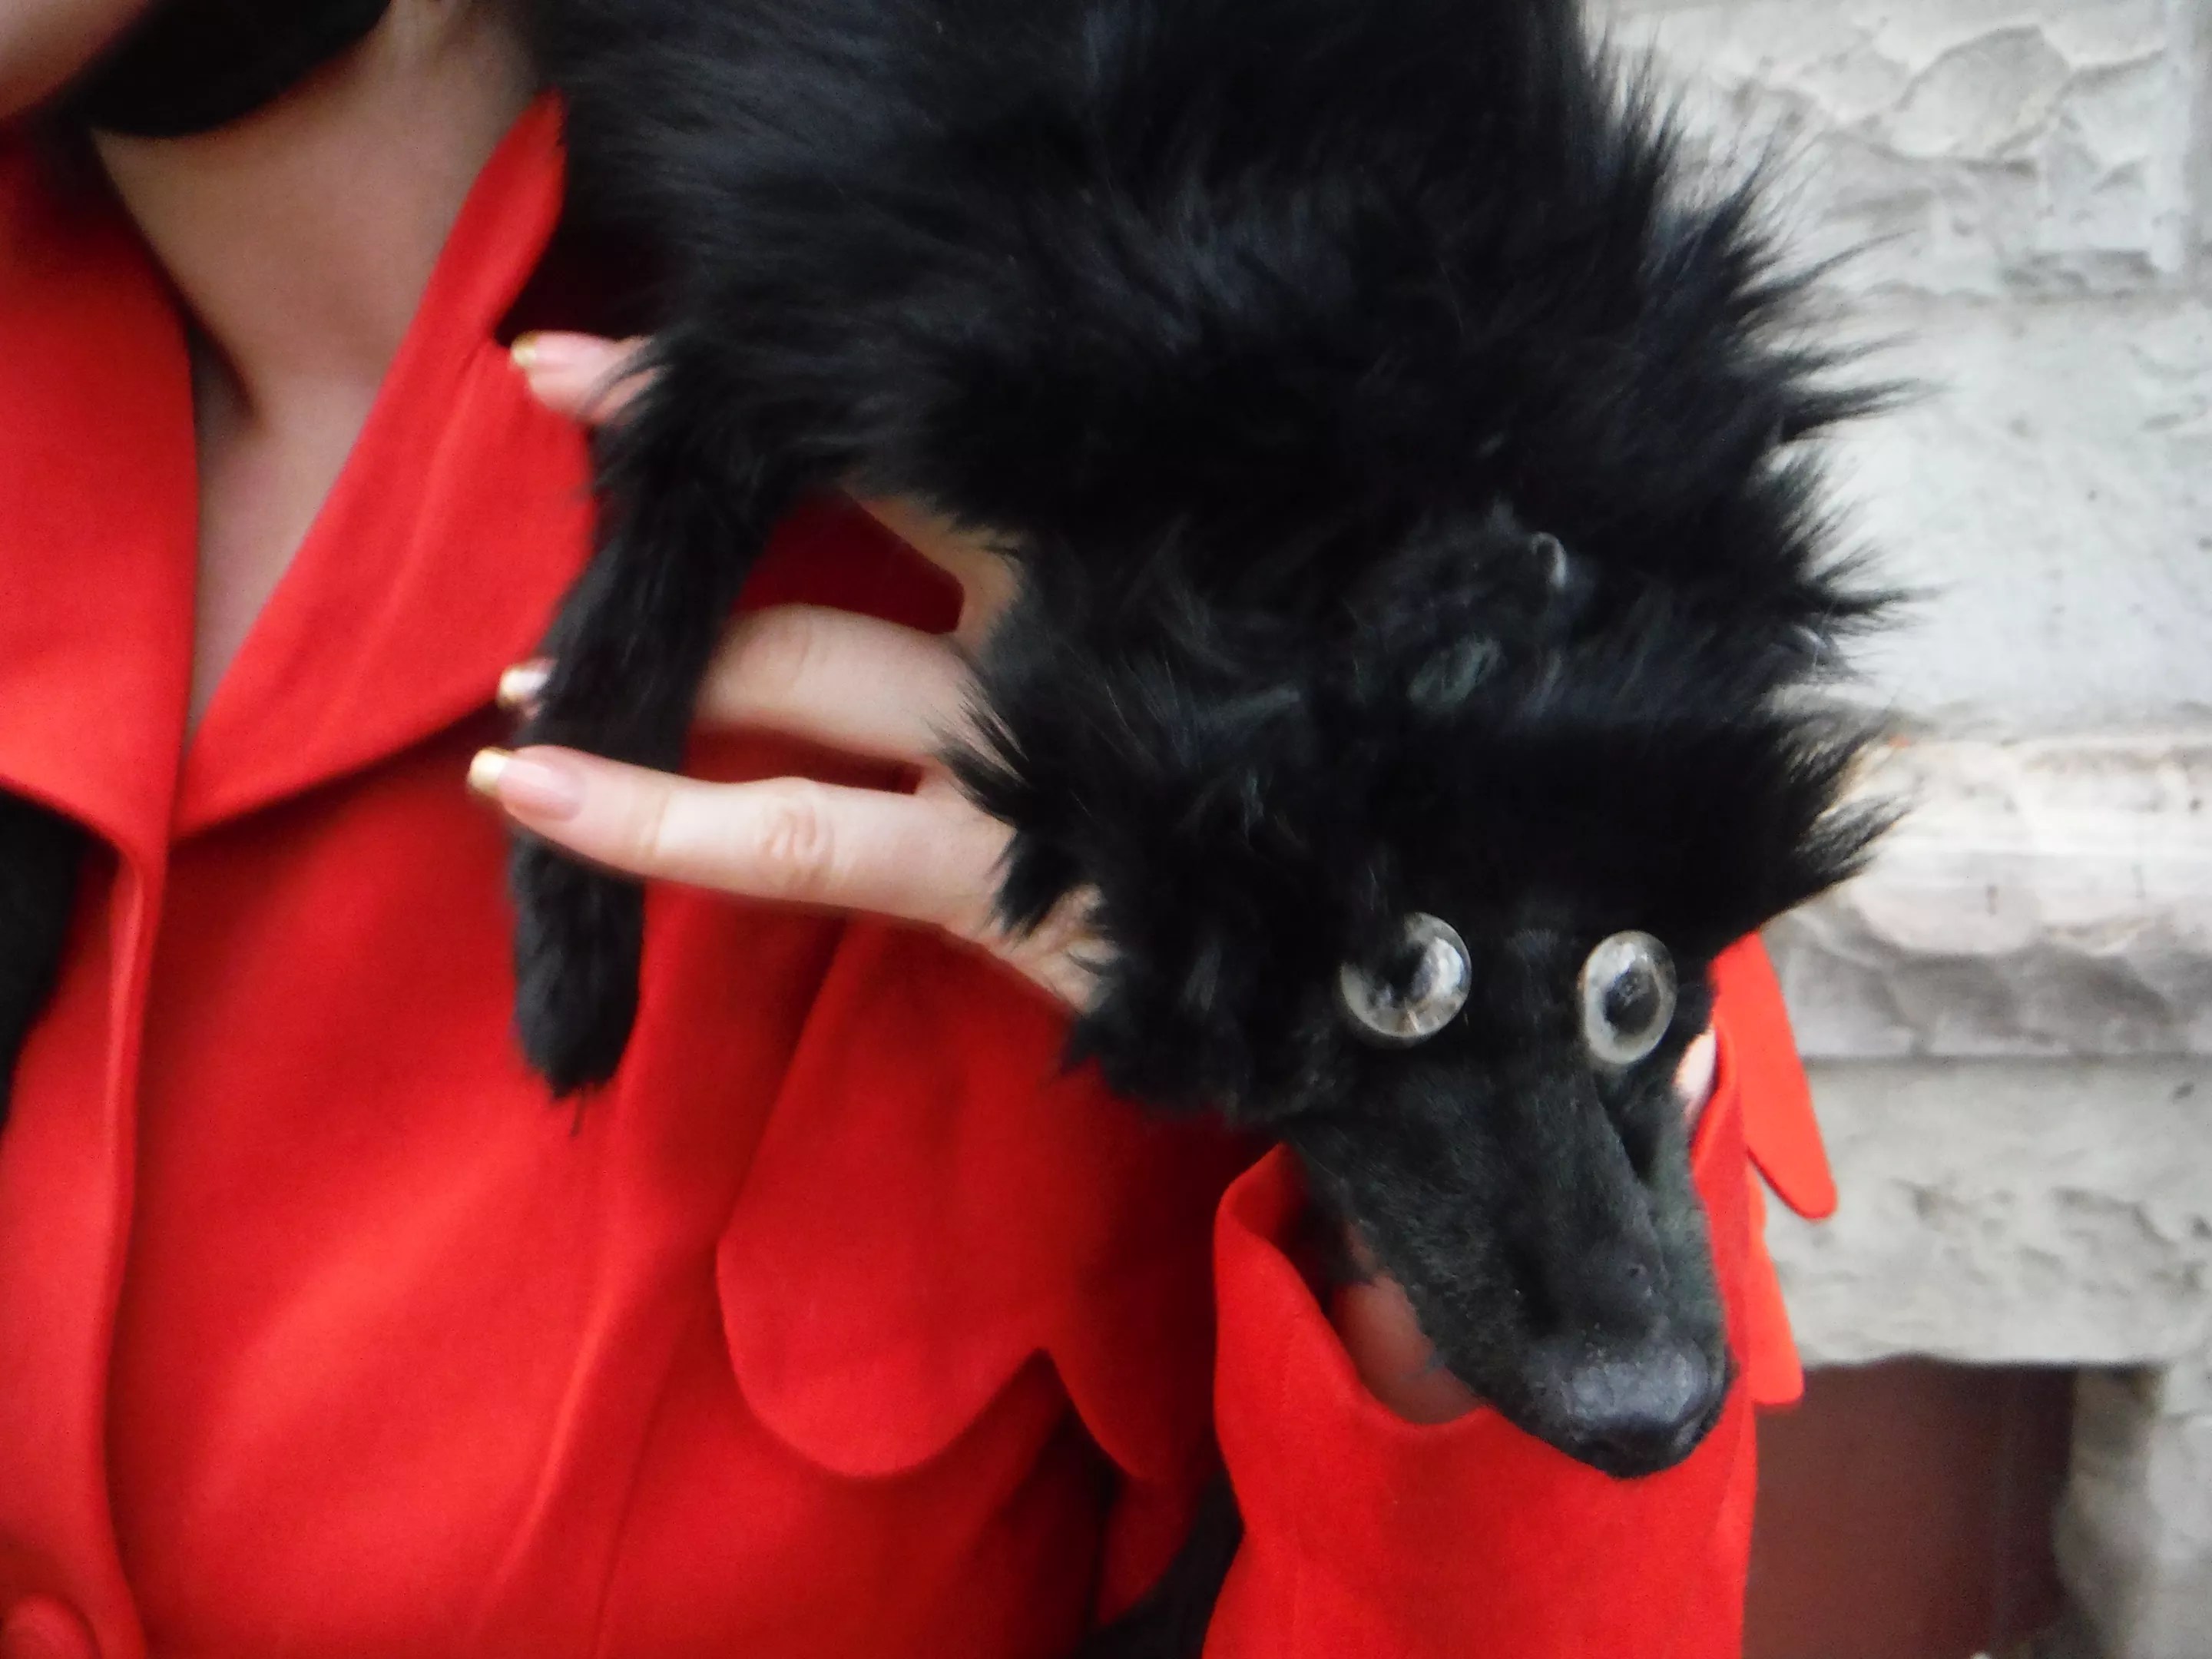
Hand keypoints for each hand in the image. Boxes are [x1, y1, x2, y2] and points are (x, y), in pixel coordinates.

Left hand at [494, 331, 1719, 1427]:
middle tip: (555, 389)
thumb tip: (1073, 512)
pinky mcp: (1002, 876)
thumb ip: (1171, 570)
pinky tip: (526, 793)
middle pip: (848, 509)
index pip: (940, 432)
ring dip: (643, 662)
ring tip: (517, 687)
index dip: (801, 371)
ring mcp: (1030, 744)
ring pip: (797, 663)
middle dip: (693, 459)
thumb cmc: (1332, 798)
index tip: (676, 323)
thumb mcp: (1251, 651)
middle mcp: (1075, 623)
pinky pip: (794, 833)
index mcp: (1135, 552)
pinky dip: (647, 814)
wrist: (1436, 986)